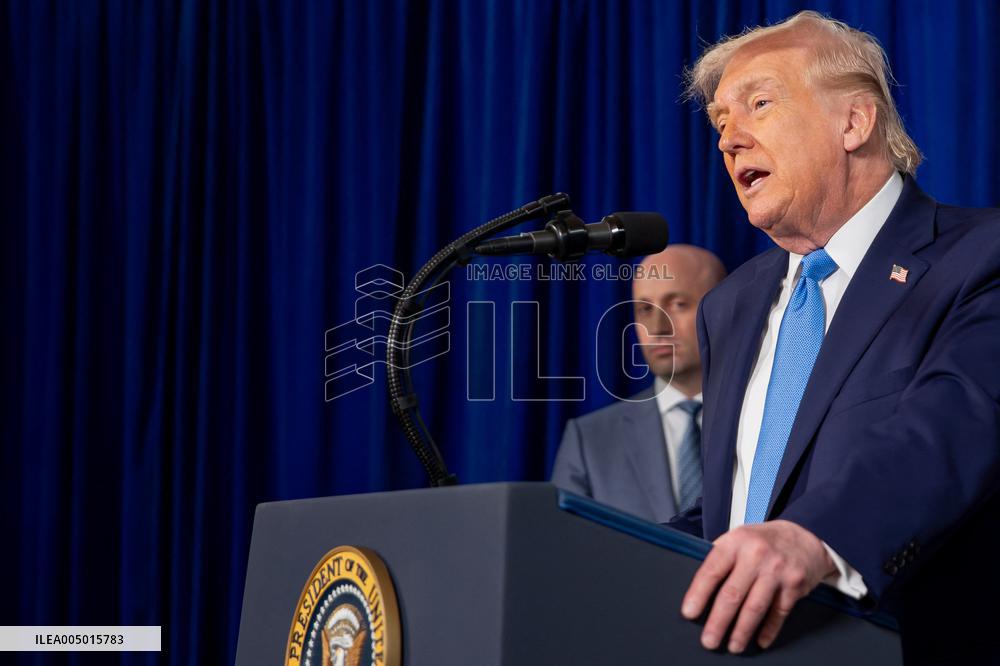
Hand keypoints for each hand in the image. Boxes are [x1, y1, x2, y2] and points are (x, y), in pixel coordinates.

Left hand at [680, 520, 836, 652]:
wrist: (804, 537)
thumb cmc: (763, 541)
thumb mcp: (739, 537)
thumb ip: (721, 557)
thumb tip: (699, 587)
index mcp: (736, 541)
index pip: (712, 570)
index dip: (698, 594)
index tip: (689, 612)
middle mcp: (756, 554)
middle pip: (733, 594)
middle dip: (719, 621)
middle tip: (709, 640)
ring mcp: (777, 570)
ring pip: (755, 607)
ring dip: (742, 631)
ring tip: (733, 646)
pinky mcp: (794, 585)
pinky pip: (778, 613)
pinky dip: (769, 630)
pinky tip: (760, 640)